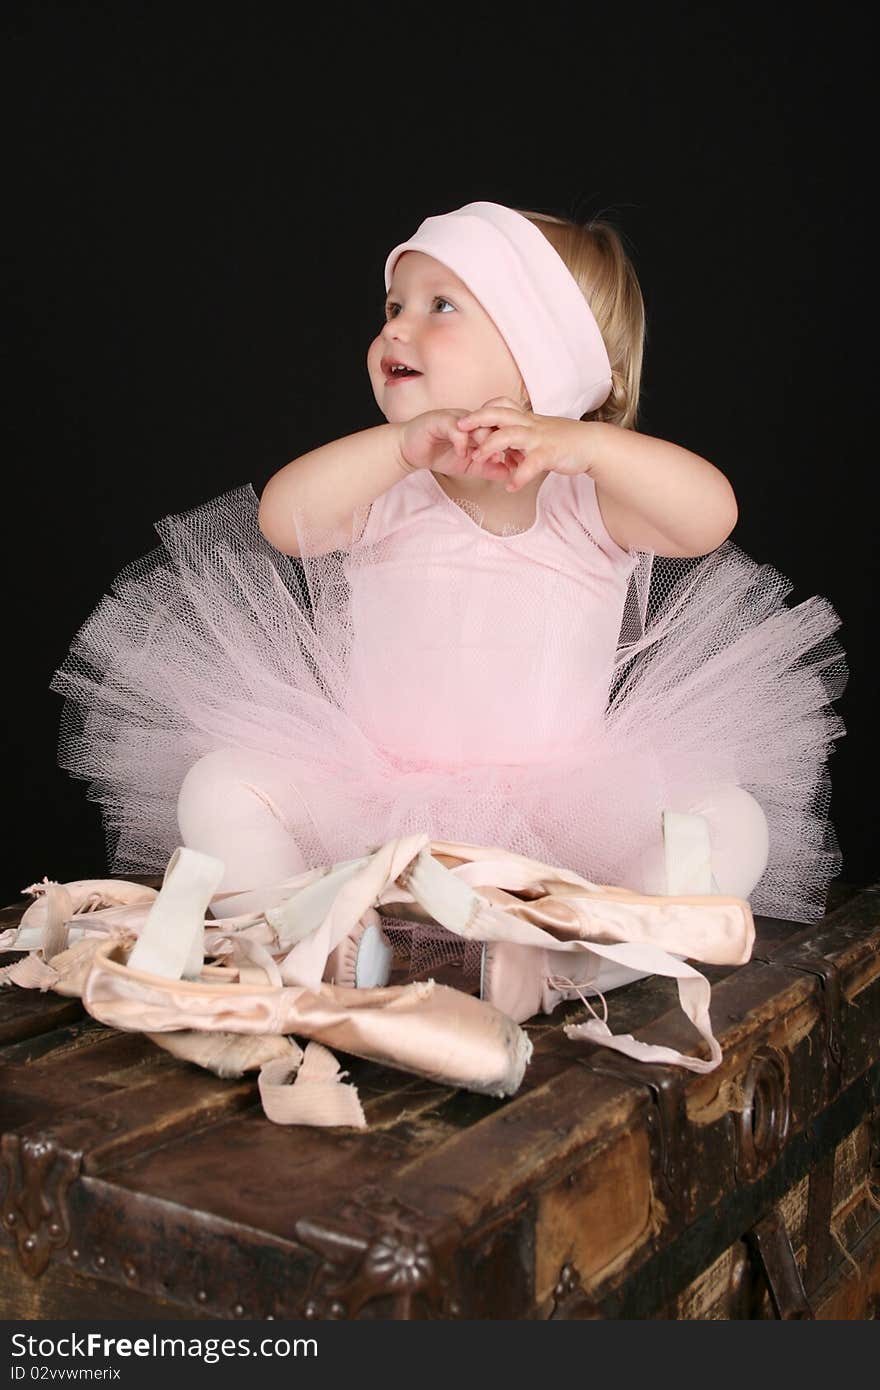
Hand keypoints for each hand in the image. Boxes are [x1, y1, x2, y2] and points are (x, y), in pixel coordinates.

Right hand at [397, 408, 518, 481]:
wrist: (410, 450)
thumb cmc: (438, 454)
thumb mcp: (468, 466)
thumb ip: (487, 468)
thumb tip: (508, 474)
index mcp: (479, 426)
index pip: (502, 430)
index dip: (514, 445)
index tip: (522, 462)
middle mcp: (471, 419)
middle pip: (495, 425)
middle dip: (505, 442)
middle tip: (511, 460)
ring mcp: (456, 418)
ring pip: (478, 425)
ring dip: (484, 443)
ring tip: (483, 459)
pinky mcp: (440, 421)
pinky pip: (456, 429)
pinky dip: (462, 443)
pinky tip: (462, 455)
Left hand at [456, 398, 593, 491]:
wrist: (593, 445)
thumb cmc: (566, 441)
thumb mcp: (539, 435)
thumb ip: (520, 442)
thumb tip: (505, 453)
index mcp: (527, 419)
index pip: (501, 405)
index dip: (482, 410)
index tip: (465, 419)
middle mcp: (531, 424)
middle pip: (499, 414)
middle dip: (477, 418)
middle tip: (458, 426)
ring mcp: (539, 438)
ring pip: (509, 435)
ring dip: (490, 446)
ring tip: (477, 459)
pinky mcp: (549, 453)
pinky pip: (530, 465)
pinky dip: (518, 477)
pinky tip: (510, 487)